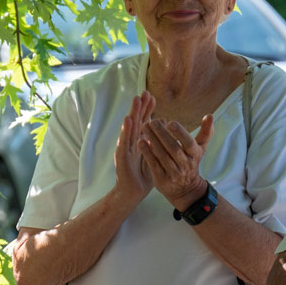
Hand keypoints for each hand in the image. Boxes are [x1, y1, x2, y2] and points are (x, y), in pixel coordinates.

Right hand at [112, 93, 155, 207]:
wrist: (132, 192)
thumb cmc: (143, 174)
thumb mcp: (153, 155)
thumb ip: (156, 141)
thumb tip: (164, 127)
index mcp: (139, 141)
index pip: (144, 122)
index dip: (147, 110)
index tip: (152, 96)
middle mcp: (132, 142)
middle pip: (136, 121)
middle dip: (140, 106)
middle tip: (144, 92)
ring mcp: (126, 148)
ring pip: (130, 127)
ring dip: (133, 113)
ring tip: (136, 100)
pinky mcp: (122, 157)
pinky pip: (124, 141)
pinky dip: (126, 130)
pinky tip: (128, 120)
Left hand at [140, 114, 214, 209]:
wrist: (185, 190)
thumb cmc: (191, 162)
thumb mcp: (200, 149)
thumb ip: (205, 132)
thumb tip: (210, 115)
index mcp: (194, 155)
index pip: (189, 143)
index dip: (181, 133)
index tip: (171, 122)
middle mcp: (185, 165)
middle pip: (173, 148)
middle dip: (162, 134)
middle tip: (152, 121)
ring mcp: (174, 173)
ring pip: (162, 155)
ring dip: (153, 140)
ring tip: (145, 127)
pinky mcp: (162, 180)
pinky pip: (154, 164)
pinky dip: (147, 153)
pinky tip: (141, 142)